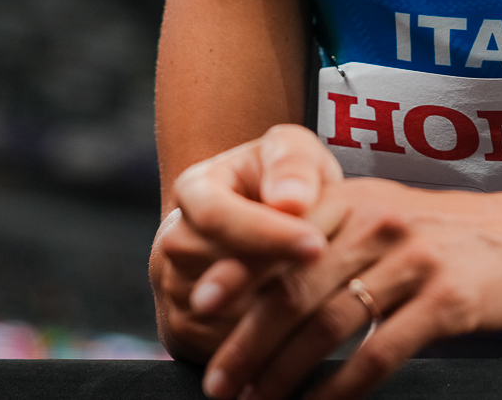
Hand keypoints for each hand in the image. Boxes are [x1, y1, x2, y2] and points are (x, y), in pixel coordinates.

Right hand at [153, 125, 341, 355]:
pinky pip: (218, 348)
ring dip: (270, 317)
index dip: (266, 235)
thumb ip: (292, 166)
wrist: (258, 216)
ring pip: (218, 316)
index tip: (317, 244)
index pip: (217, 216)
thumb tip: (290, 201)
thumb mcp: (292, 152)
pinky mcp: (183, 331)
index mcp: (194, 190)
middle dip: (274, 281)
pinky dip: (261, 346)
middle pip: (214, 271)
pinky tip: (301, 333)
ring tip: (321, 306)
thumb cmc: (282, 180)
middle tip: (329, 284)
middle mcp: (173, 242)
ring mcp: (173, 290)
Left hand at [197, 176, 501, 399]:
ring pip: (329, 326)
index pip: (280, 240)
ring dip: (284, 374)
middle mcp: (377, 224)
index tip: (200, 307)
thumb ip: (327, 235)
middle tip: (217, 381)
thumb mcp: (382, 214)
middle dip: (248, 341)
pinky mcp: (444, 301)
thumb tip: (254, 283)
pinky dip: (340, 390)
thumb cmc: (440, 234)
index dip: (237, 275)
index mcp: (354, 199)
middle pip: (296, 289)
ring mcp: (412, 262)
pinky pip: (378, 354)